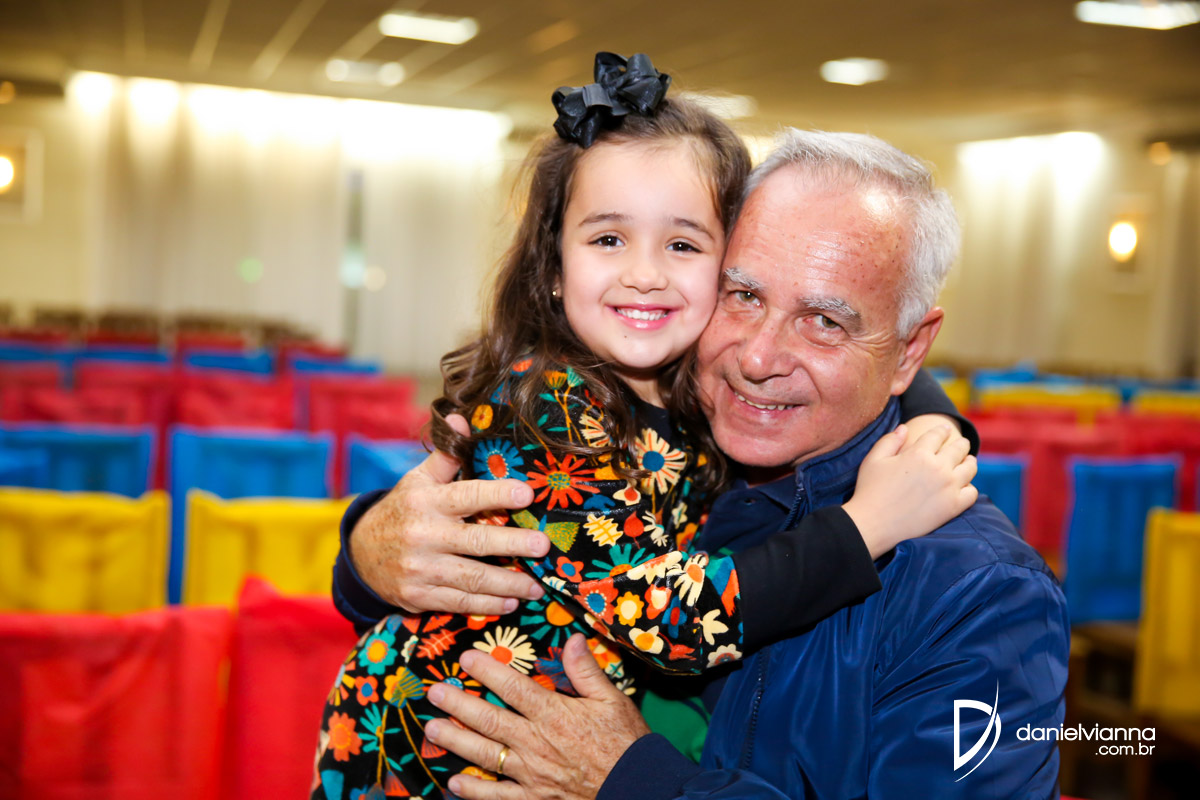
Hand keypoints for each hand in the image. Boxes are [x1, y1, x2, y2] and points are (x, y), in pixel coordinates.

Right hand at [348, 414, 549, 615]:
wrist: (361, 553)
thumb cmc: (402, 511)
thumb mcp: (418, 480)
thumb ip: (445, 456)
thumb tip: (461, 418)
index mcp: (427, 502)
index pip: (467, 495)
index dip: (498, 494)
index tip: (527, 494)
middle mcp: (424, 535)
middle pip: (476, 541)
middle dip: (513, 544)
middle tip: (543, 546)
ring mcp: (421, 569)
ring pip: (472, 578)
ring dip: (508, 584)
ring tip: (537, 586)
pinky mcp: (418, 595)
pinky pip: (458, 602)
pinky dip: (487, 605)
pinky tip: (510, 603)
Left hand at [424, 633, 650, 799]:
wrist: (638, 789)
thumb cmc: (625, 743)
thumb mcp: (612, 700)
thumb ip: (586, 671)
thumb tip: (572, 638)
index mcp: (554, 714)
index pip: (513, 688)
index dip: (487, 671)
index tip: (466, 658)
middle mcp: (536, 743)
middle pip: (489, 720)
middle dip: (458, 704)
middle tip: (435, 692)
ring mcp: (531, 774)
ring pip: (486, 755)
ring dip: (456, 741)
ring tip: (433, 729)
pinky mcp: (533, 798)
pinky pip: (497, 797)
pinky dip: (474, 791)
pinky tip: (455, 783)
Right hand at [843, 423, 977, 557]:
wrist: (874, 524)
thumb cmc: (870, 490)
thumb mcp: (874, 459)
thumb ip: (890, 440)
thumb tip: (905, 428)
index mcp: (918, 453)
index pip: (938, 435)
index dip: (942, 430)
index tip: (945, 429)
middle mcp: (938, 468)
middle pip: (959, 449)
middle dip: (961, 443)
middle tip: (962, 444)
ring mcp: (948, 487)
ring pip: (970, 468)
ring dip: (969, 462)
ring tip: (967, 461)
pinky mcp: (953, 507)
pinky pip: (971, 492)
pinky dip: (969, 487)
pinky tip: (963, 486)